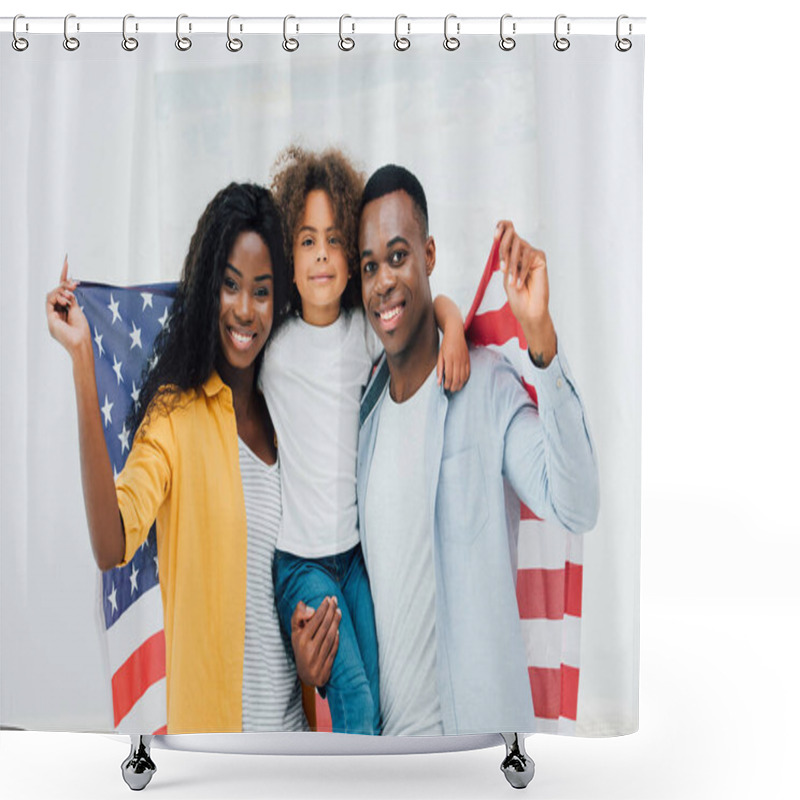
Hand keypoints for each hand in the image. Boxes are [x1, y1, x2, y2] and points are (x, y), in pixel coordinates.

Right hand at [46, 256, 89, 357]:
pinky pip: (49, 301)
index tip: (66, 261)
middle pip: (56, 292)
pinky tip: (66, 300)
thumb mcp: (77, 311)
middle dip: (64, 285)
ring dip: (62, 291)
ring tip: (71, 295)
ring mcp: (51, 316)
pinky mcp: (49, 318)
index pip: (62, 292)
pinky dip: (58, 297)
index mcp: (64, 311)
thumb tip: (69, 287)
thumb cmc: (82, 331)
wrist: (80, 344)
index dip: (64, 277)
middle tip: (74, 284)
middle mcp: (56, 313)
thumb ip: (71, 300)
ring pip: (52, 295)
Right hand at [290, 597, 339, 686]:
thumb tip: (311, 608)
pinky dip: (337, 638)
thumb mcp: (295, 632)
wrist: (306, 675)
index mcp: (301, 639)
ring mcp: (318, 659)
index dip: (323, 608)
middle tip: (335, 600)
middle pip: (324, 626)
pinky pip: (334, 648)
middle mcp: (309, 649)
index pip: (315, 620)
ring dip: (336, 622)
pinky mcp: (326, 666)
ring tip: (339, 611)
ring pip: (330, 636)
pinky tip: (338, 628)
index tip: (328, 598)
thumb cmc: (301, 648)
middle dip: (331, 611)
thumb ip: (298, 616)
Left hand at [437, 325, 470, 390]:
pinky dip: (465, 379)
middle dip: (453, 386)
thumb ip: (439, 369)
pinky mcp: (468, 360)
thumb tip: (439, 382)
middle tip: (450, 390)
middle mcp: (458, 360)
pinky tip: (462, 382)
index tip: (445, 387)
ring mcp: (464, 360)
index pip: (449, 376)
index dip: (447, 384)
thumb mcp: (440, 356)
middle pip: (457, 378)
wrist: (455, 334)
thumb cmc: (446, 344)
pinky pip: (468, 372)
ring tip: (456, 388)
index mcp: (449, 359)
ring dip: (460, 384)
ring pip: (463, 377)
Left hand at [496, 221, 556, 366]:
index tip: (494, 236)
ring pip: (519, 246)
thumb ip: (504, 256)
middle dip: (504, 251)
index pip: (508, 229)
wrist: (528, 310)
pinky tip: (520, 283)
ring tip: (512, 282)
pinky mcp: (540, 258)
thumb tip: (501, 238)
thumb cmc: (516, 296)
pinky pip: (528, 255)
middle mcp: (522, 251)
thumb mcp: (505, 273)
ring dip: (513, 266)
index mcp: (511, 253)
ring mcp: (532, 254)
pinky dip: (522, 270)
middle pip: (512, 236)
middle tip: (503, 269)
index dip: (501, 227)